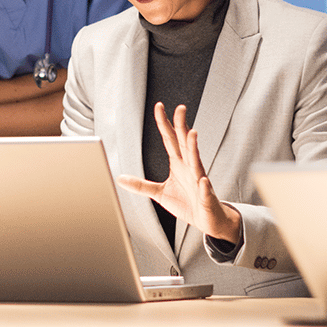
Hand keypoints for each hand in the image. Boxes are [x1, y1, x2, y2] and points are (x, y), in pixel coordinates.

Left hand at [116, 102, 241, 244]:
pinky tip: (202, 180)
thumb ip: (141, 185)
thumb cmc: (187, 202)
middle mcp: (189, 168)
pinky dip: (204, 185)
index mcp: (178, 164)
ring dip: (194, 147)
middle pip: (185, 143)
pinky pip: (205, 189)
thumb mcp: (159, 193)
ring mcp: (199, 181)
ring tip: (192, 134)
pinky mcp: (206, 197)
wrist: (206, 219)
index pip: (170, 139)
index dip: (164, 123)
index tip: (159, 107)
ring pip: (196, 161)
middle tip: (179, 109)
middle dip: (182, 126)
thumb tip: (120, 178)